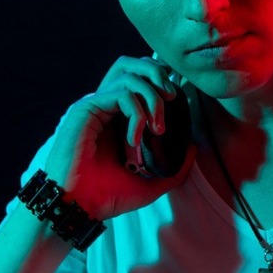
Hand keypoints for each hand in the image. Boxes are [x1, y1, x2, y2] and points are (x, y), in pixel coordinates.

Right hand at [44, 56, 195, 220]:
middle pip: (132, 64)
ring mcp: (95, 106)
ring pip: (129, 76)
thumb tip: (193, 149)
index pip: (140, 79)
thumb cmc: (108, 196)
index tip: (176, 102)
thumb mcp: (151, 183)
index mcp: (119, 117)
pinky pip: (120, 94)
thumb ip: (174, 169)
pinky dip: (136, 112)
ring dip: (152, 97)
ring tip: (157, 127)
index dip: (160, 80)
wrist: (79, 207)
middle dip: (158, 75)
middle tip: (171, 99)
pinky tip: (135, 138)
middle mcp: (106, 107)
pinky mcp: (85, 110)